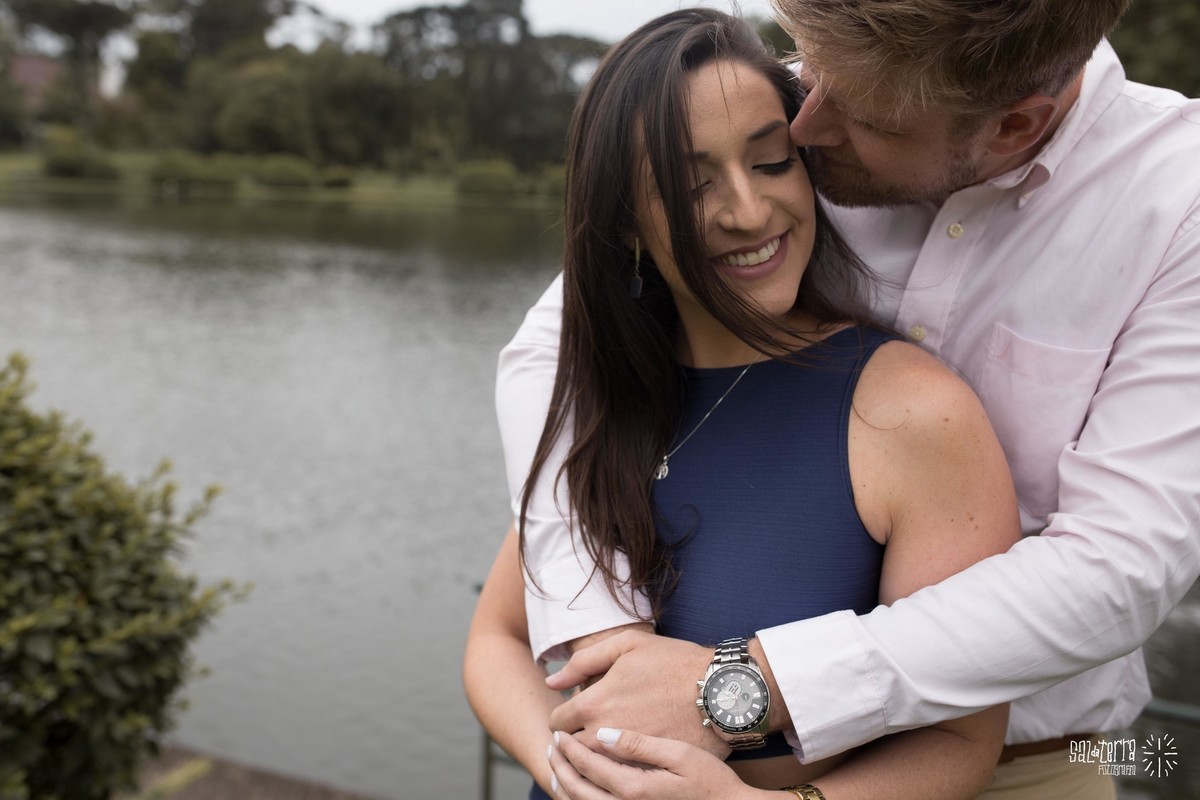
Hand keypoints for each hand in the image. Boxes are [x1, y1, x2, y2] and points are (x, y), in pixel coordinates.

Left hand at [546, 630, 728, 756]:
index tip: (567, 716)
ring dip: (586, 761)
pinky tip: (620, 760)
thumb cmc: (676, 662)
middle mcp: (605, 735)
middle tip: (574, 734)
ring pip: (590, 769)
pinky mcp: (649, 773)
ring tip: (593, 749)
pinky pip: (618, 779)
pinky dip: (613, 773)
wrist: (721, 692)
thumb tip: (552, 682)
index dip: (559, 718)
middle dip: (568, 742)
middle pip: (569, 750)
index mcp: (595, 703)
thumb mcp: (628, 644)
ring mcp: (626, 758)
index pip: (557, 722)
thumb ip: (584, 661)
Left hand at [549, 728, 771, 799]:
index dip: (569, 748)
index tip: (557, 731)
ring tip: (557, 765)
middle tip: (551, 746)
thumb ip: (637, 744)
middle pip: (578, 790)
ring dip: (565, 786)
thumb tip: (603, 733)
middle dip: (560, 768)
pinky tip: (580, 788)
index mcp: (634, 788)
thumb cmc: (712, 779)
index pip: (588, 766)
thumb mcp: (679, 753)